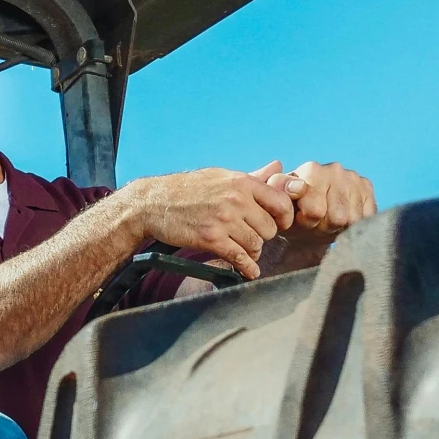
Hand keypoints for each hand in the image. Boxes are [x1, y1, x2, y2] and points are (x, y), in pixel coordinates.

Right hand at [119, 168, 295, 278]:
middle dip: (263, 236)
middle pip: (270, 228)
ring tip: (244, 251)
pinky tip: (248, 272)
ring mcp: (223, 220)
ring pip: (256, 245)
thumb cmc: (189, 188)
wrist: (154, 203)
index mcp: (242, 182)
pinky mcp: (211, 239)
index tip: (279, 224)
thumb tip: (278, 166)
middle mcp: (236, 200)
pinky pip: (239, 258)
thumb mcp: (221, 176)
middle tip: (252, 237)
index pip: (281, 202)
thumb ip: (253, 176)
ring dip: (253, 252)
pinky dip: (247, 268)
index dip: (284, 218)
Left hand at [268, 161, 374, 238]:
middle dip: (324, 226)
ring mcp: (353, 177)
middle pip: (337, 217)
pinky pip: (366, 217)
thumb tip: (297, 187)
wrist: (308, 215)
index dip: (307, 222)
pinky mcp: (367, 187)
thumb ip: (279, 190)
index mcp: (311, 170)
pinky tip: (342, 217)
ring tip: (327, 220)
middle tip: (315, 221)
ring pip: (352, 219)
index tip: (300, 217)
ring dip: (339, 226)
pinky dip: (353, 224)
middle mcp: (335, 169)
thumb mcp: (279, 204)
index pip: (315, 211)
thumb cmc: (292, 210)